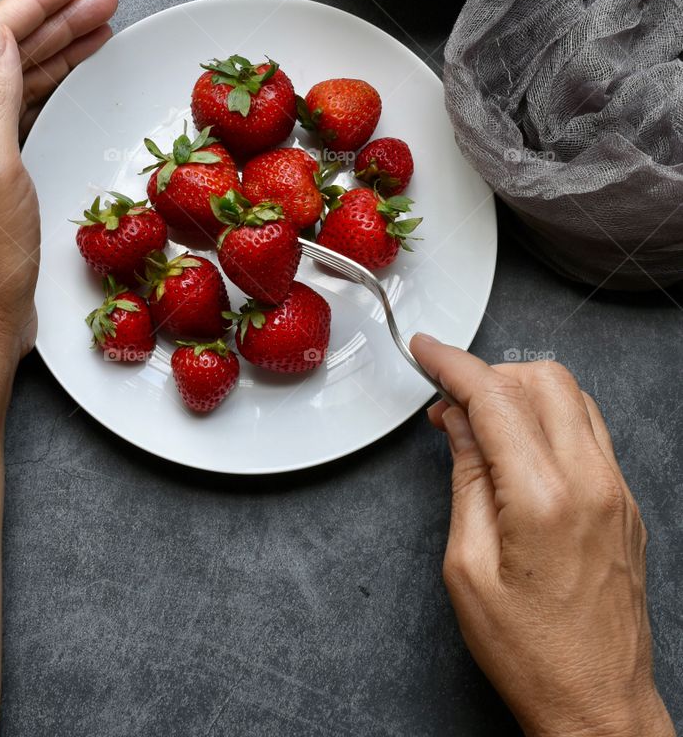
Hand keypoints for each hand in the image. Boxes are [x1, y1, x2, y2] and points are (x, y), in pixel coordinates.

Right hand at [411, 335, 672, 736]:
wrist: (598, 706)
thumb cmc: (531, 655)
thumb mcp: (468, 567)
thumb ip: (466, 479)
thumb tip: (460, 422)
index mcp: (544, 498)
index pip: (495, 398)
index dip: (452, 364)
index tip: (425, 351)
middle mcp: (591, 483)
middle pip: (544, 379)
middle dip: (490, 374)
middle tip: (449, 400)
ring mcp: (617, 492)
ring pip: (573, 397)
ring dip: (523, 392)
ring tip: (481, 424)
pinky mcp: (626, 505)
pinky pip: (590, 432)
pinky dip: (550, 419)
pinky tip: (519, 449)